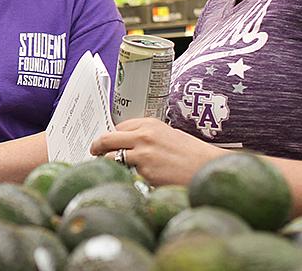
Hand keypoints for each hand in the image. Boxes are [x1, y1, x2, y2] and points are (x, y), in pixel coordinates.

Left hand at [90, 118, 224, 184]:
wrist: (209, 168)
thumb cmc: (191, 153)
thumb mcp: (168, 135)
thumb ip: (146, 136)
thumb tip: (125, 142)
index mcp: (149, 124)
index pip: (118, 127)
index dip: (112, 137)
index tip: (107, 142)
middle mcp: (143, 136)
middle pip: (106, 139)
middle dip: (97, 147)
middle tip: (94, 152)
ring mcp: (142, 155)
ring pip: (111, 158)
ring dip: (109, 164)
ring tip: (111, 168)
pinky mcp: (145, 173)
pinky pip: (126, 174)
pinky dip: (125, 177)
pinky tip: (130, 179)